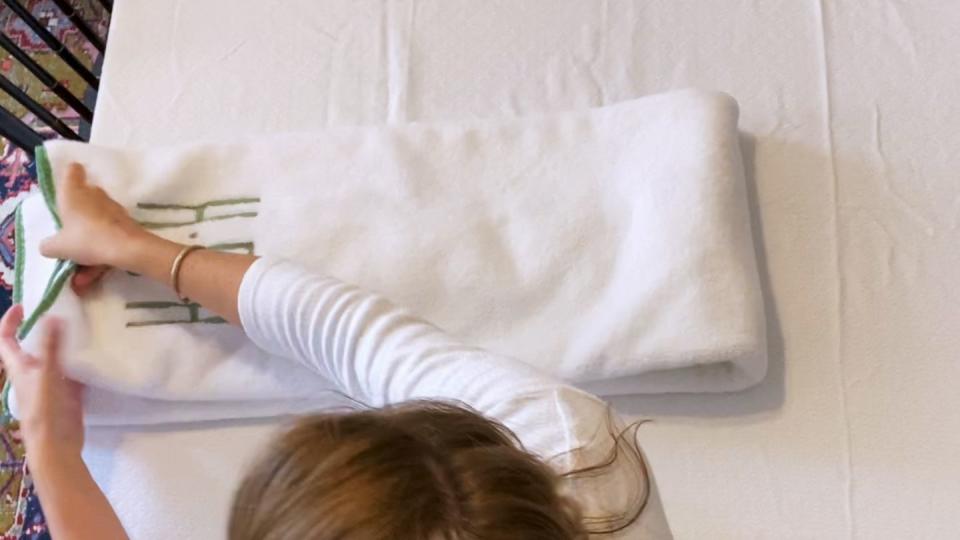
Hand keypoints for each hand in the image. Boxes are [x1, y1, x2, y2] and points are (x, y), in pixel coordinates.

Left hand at [0, 305, 83, 459]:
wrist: (56, 445)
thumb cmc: (45, 410)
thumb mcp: (47, 375)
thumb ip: (51, 347)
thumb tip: (52, 315)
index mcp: (20, 368)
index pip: (6, 340)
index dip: (9, 322)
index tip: (23, 306)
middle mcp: (32, 373)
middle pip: (32, 346)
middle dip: (42, 328)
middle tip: (61, 312)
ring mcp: (50, 383)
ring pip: (54, 357)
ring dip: (64, 343)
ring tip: (81, 327)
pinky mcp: (68, 393)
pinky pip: (73, 372)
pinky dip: (80, 361)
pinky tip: (94, 354)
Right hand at [39, 163, 144, 294]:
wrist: (127, 249)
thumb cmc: (86, 239)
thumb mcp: (58, 247)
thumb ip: (49, 245)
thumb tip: (48, 246)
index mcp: (74, 193)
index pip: (72, 171)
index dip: (70, 174)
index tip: (67, 183)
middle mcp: (94, 196)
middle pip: (84, 199)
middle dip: (77, 219)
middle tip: (69, 239)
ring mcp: (113, 209)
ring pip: (96, 225)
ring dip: (88, 249)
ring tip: (82, 277)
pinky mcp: (126, 224)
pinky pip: (108, 238)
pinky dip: (102, 255)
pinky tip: (96, 275)